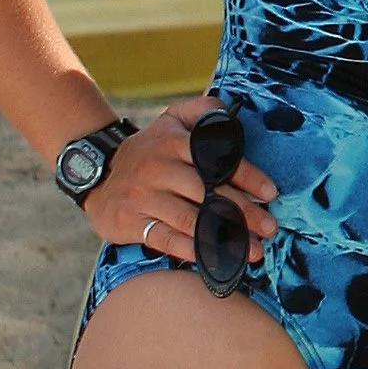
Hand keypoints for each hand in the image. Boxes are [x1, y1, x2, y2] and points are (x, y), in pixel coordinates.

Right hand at [87, 97, 277, 270]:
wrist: (97, 174)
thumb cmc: (149, 150)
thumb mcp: (171, 119)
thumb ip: (201, 109)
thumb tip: (229, 111)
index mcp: (173, 142)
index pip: (216, 158)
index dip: (247, 176)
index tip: (270, 193)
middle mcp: (158, 168)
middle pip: (208, 193)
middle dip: (244, 212)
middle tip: (270, 227)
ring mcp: (143, 197)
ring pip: (191, 220)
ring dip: (225, 237)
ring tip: (254, 250)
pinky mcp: (130, 221)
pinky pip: (166, 239)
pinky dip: (193, 250)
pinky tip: (216, 259)